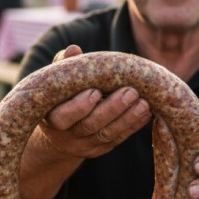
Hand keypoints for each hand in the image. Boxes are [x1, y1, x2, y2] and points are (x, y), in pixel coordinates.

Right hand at [34, 45, 151, 159]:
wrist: (61, 131)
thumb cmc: (59, 97)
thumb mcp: (56, 83)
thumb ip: (64, 66)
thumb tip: (74, 50)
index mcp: (52, 119)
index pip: (64, 117)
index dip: (80, 106)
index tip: (96, 91)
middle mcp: (67, 136)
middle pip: (90, 125)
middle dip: (112, 108)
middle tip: (131, 92)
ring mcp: (85, 145)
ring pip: (108, 134)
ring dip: (128, 118)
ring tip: (144, 103)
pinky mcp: (100, 149)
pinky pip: (118, 138)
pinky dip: (134, 125)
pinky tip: (147, 113)